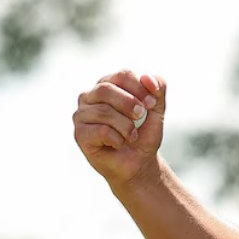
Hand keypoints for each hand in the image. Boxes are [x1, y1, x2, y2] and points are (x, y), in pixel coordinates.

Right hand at [73, 70, 166, 188]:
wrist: (139, 162)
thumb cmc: (144, 133)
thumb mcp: (157, 109)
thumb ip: (158, 88)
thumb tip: (147, 77)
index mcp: (108, 84)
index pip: (122, 75)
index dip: (140, 88)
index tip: (152, 103)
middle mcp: (90, 96)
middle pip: (106, 89)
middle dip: (130, 103)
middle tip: (141, 116)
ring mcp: (81, 115)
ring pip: (103, 111)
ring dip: (126, 126)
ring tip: (132, 136)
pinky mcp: (79, 134)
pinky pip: (100, 130)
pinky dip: (117, 139)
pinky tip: (119, 144)